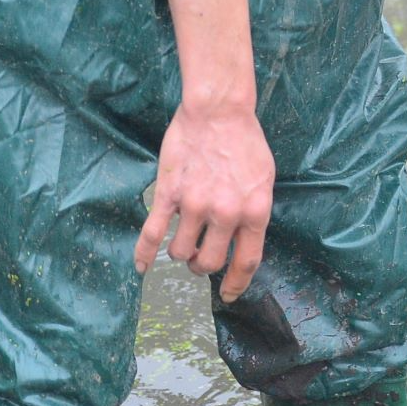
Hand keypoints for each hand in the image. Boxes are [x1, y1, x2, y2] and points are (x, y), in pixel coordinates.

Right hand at [133, 100, 274, 300]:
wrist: (219, 111)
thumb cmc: (245, 142)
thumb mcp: (264, 180)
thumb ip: (254, 211)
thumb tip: (243, 239)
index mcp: (255, 212)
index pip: (246, 262)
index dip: (235, 283)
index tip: (227, 294)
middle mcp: (226, 214)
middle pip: (209, 262)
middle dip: (202, 267)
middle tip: (198, 259)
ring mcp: (196, 205)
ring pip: (181, 251)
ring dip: (180, 254)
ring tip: (182, 246)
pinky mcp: (170, 195)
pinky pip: (153, 234)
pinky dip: (145, 255)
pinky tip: (142, 267)